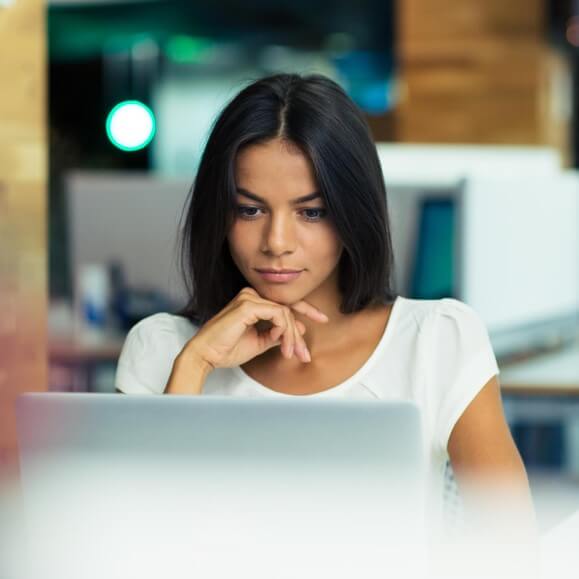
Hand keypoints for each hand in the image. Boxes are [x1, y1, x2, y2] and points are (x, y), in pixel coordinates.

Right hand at [182, 287, 328, 369]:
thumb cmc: (227, 349)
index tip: (322, 319)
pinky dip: (285, 332)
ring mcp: (250, 297)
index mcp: (253, 301)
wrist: (206, 355)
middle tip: (306, 353)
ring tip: (291, 354)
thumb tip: (298, 330)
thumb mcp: (259, 342)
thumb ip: (277, 334)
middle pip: (288, 308)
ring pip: (286, 314)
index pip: (284, 303)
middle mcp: (251, 295)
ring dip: (292, 337)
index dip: (306, 310)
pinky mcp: (249, 305)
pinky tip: (283, 346)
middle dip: (299, 332)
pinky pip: (279, 315)